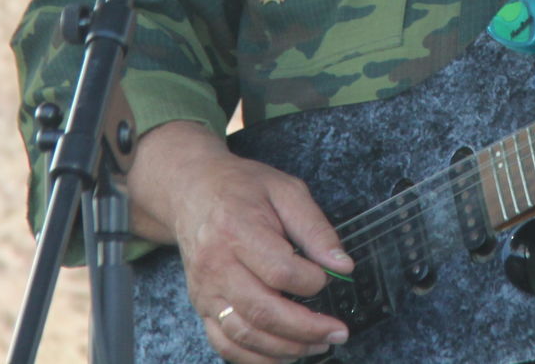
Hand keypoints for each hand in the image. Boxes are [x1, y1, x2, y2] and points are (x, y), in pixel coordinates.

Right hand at [132, 121, 353, 362]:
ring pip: (244, 334)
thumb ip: (315, 227)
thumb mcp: (285, 190)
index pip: (279, 270)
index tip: (329, 278)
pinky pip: (225, 344)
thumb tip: (342, 265)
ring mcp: (205, 290)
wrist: (192, 192)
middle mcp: (215, 264)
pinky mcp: (201, 306)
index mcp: (236, 229)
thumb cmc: (241, 188)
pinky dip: (256, 359)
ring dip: (286, 348)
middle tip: (338, 332)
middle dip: (306, 328)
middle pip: (262, 310)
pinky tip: (284, 355)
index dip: (311, 282)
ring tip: (318, 345)